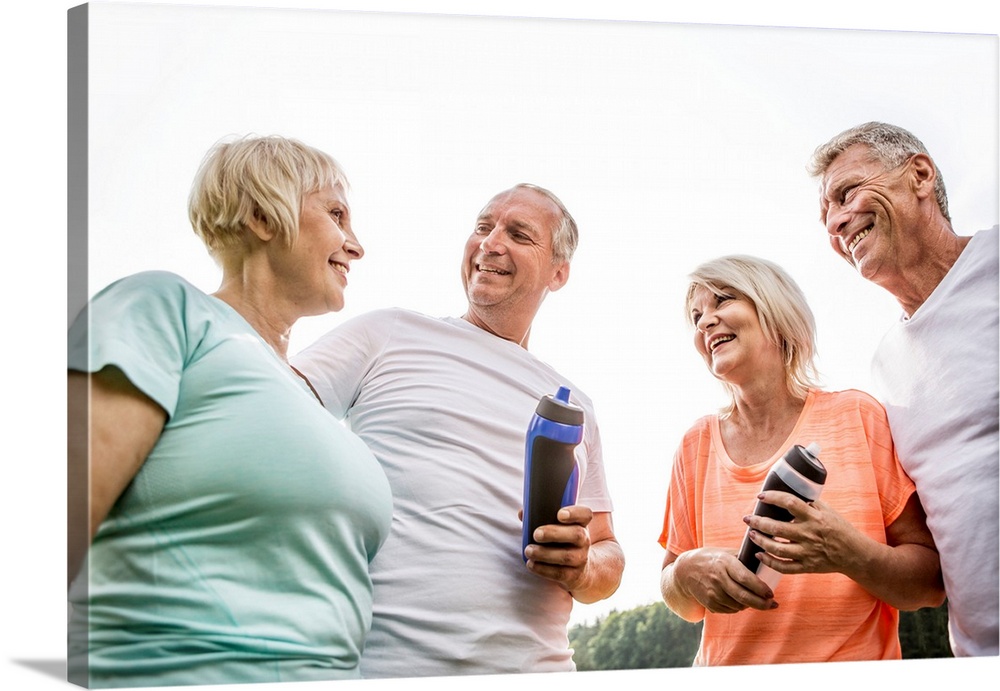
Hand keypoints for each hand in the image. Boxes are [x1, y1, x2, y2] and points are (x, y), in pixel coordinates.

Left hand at [522, 505, 593, 592]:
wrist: (579, 569)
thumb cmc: (562, 541)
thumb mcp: (557, 527)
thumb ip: (541, 517)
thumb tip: (522, 513)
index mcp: (580, 524)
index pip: (585, 514)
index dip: (575, 513)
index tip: (559, 514)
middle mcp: (584, 540)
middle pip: (577, 534)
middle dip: (554, 533)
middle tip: (536, 534)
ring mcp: (581, 559)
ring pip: (566, 556)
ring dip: (544, 553)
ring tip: (529, 551)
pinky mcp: (573, 576)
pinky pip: (559, 573)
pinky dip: (543, 569)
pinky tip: (531, 564)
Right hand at [671, 547, 776, 613]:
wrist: (684, 572)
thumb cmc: (710, 560)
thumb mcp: (724, 553)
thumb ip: (742, 558)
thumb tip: (765, 563)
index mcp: (724, 563)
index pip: (745, 578)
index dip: (760, 588)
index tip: (771, 593)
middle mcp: (718, 578)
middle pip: (743, 596)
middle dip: (761, 603)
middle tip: (772, 604)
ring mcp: (713, 593)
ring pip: (739, 605)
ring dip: (750, 605)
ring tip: (756, 600)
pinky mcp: (710, 604)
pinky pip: (730, 610)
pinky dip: (738, 607)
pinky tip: (739, 601)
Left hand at [744, 491, 863, 576]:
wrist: (855, 554)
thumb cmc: (840, 529)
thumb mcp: (828, 511)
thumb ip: (809, 503)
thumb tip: (790, 492)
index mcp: (814, 518)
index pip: (790, 503)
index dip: (773, 498)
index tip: (761, 496)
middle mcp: (809, 535)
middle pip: (778, 528)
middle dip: (758, 522)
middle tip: (748, 518)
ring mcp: (807, 552)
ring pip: (777, 549)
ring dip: (761, 541)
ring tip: (752, 534)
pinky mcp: (807, 566)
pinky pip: (784, 567)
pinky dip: (769, 562)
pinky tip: (760, 555)